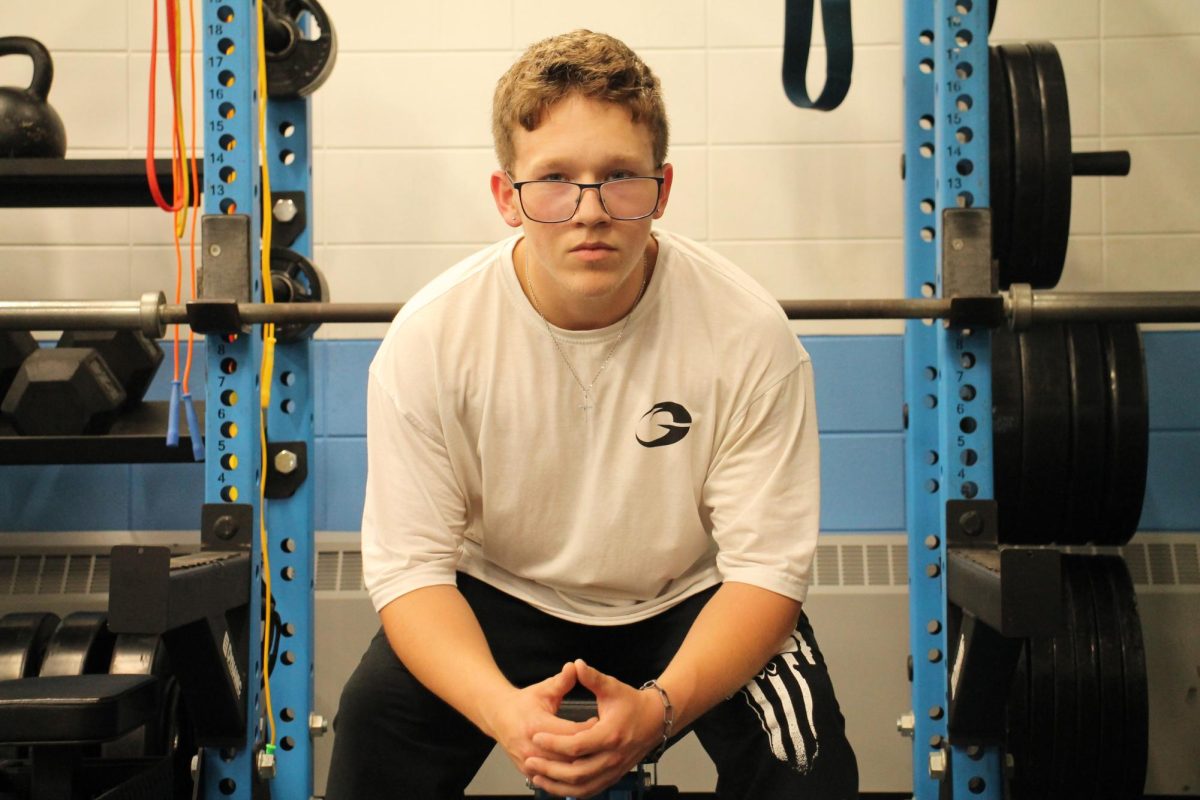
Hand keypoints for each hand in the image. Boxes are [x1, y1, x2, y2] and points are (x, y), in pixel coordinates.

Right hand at [478, 662, 597, 781]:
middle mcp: (531, 746)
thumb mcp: (543, 690)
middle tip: (603, 741)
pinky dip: (567, 775)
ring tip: (594, 753)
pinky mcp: (528, 771)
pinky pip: (552, 779)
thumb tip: (575, 667)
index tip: (602, 722)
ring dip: (580, 764)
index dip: (589, 729)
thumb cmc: (523, 703)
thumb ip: (562, 681)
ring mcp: (529, 761)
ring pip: (562, 771)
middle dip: (588, 749)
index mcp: (537, 725)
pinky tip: (580, 767)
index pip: (571, 732)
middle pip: (568, 756)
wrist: (499, 717)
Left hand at [524, 659, 664, 797]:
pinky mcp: (613, 776)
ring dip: (557, 785)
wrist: (656, 720)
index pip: (576, 745)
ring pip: (582, 787)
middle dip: (550, 768)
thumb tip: (575, 664)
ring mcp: (614, 770)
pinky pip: (590, 791)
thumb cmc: (632, 703)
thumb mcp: (612, 687)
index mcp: (610, 735)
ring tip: (537, 777)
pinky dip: (571, 792)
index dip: (553, 743)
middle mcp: (612, 757)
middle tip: (530, 760)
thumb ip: (592, 677)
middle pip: (576, 772)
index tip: (535, 736)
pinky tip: (556, 786)